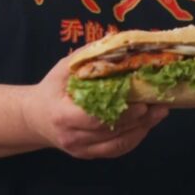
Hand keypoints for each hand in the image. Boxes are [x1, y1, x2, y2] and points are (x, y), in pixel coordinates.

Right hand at [22, 55, 169, 159]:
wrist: (35, 118)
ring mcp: (81, 150)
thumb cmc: (51, 90)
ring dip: (142, 128)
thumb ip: (86, 57)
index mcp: (63, 116)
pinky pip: (116, 150)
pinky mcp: (89, 155)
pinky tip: (148, 124)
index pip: (95, 118)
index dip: (121, 112)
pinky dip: (135, 138)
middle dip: (139, 119)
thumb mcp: (62, 69)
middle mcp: (72, 137)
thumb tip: (114, 40)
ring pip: (118, 144)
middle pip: (111, 132)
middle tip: (160, 103)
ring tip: (160, 112)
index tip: (142, 102)